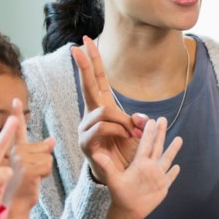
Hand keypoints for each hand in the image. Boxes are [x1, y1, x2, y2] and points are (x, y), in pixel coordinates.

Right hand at [3, 99, 54, 207]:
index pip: (18, 130)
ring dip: (45, 170)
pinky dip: (46, 175)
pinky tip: (34, 181)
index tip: (15, 99)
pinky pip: (48, 166)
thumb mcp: (32, 167)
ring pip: (48, 157)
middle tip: (31, 175)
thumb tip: (52, 139)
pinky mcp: (28, 168)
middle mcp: (16, 152)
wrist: (16, 205)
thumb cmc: (24, 186)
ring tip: (32, 178)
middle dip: (44, 162)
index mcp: (15, 150)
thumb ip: (40, 151)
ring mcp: (21, 160)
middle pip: (45, 148)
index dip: (17, 114)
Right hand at [72, 36, 144, 182]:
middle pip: (88, 85)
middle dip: (85, 65)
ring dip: (122, 121)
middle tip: (77, 46)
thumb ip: (138, 122)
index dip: (93, 61)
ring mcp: (86, 128)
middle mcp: (91, 115)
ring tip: (132, 134)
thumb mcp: (138, 134)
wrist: (122, 177)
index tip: (85, 41)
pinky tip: (126, 137)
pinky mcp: (86, 142)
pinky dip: (118, 131)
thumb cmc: (128, 152)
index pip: (97, 79)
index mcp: (103, 107)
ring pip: (104, 112)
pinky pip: (102, 127)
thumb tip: (140, 119)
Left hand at [91, 116, 182, 218]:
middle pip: (157, 146)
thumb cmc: (119, 194)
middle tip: (163, 119)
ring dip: (173, 149)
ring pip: (167, 160)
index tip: (150, 120)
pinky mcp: (162, 186)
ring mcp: (157, 176)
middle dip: (160, 133)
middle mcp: (149, 166)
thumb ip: (107, 166)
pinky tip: (178, 166)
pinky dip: (174, 172)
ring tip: (178, 138)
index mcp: (139, 163)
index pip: (145, 144)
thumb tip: (96, 154)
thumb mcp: (113, 179)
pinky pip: (170, 177)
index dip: (148, 132)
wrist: (127, 210)